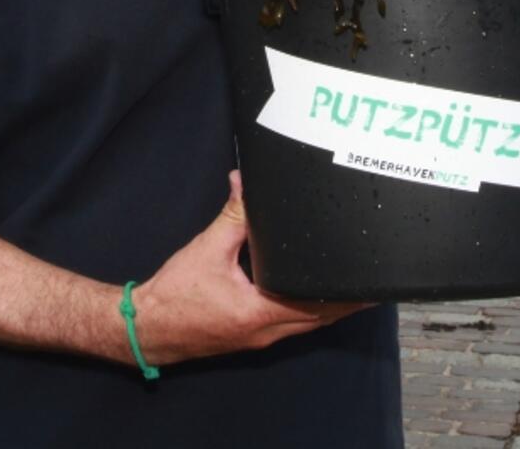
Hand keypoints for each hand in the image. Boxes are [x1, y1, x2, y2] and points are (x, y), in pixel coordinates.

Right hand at [129, 171, 369, 365]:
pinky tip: (312, 294)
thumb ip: (233, 216)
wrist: (147, 328)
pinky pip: (291, 324)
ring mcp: (261, 337)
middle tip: (371, 280)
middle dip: (347, 301)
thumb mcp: (207, 248)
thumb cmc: (175, 295)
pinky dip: (308, 310)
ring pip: (308, 324)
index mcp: (261, 312)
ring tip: (352, 286)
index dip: (347, 294)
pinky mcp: (252, 335)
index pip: (318, 304)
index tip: (369, 282)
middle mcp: (267, 331)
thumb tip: (244, 183)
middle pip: (321, 318)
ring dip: (330, 307)